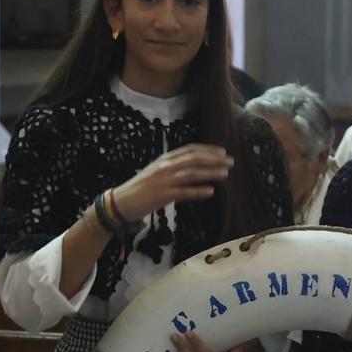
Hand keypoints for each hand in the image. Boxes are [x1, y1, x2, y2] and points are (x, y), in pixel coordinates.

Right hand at [111, 144, 234, 223]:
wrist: (121, 202)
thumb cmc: (141, 189)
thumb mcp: (157, 173)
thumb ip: (173, 168)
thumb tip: (193, 168)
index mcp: (164, 159)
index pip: (189, 150)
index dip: (207, 150)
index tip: (222, 152)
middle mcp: (165, 167)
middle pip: (193, 159)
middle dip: (213, 159)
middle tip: (230, 162)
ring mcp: (163, 180)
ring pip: (191, 173)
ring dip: (210, 173)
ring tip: (225, 174)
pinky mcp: (162, 195)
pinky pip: (184, 192)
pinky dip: (198, 191)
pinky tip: (210, 191)